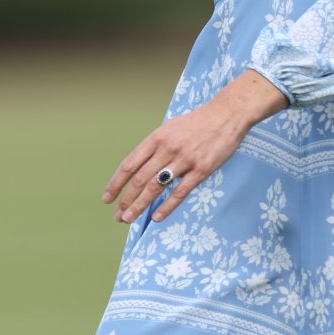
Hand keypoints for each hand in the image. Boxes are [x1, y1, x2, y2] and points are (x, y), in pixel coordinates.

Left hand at [102, 69, 288, 224]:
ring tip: (129, 219)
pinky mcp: (201, 169)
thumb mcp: (170, 128)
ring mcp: (184, 160)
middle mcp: (167, 149)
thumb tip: (139, 168)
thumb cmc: (197, 123)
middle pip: (140, 179)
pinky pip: (180, 192)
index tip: (108, 198)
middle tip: (118, 216)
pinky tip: (156, 217)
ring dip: (140, 205)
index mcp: (156, 138)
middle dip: (126, 200)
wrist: (226, 115)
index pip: (129, 164)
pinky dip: (167, 206)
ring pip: (156, 187)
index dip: (116, 183)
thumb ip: (155, 147)